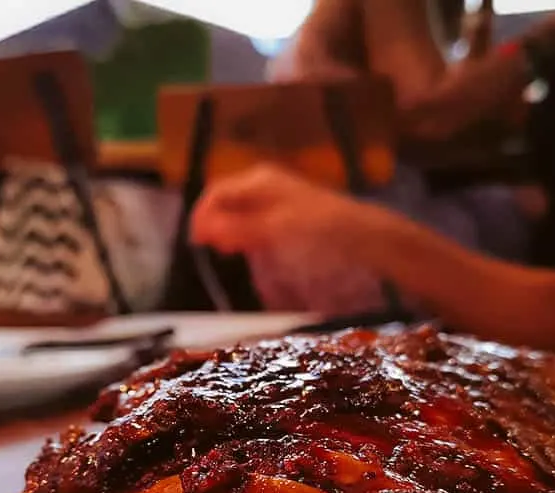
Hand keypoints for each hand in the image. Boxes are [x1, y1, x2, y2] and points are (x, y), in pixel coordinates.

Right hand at [189, 165, 363, 255]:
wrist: (358, 235)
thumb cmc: (315, 229)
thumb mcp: (272, 229)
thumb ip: (236, 228)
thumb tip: (200, 229)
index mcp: (257, 180)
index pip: (216, 192)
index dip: (201, 215)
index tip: (196, 243)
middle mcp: (263, 183)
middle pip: (226, 200)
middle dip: (214, 223)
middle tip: (213, 250)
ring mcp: (275, 197)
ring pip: (239, 211)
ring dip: (228, 230)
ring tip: (228, 251)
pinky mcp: (285, 213)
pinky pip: (254, 220)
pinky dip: (244, 234)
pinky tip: (248, 248)